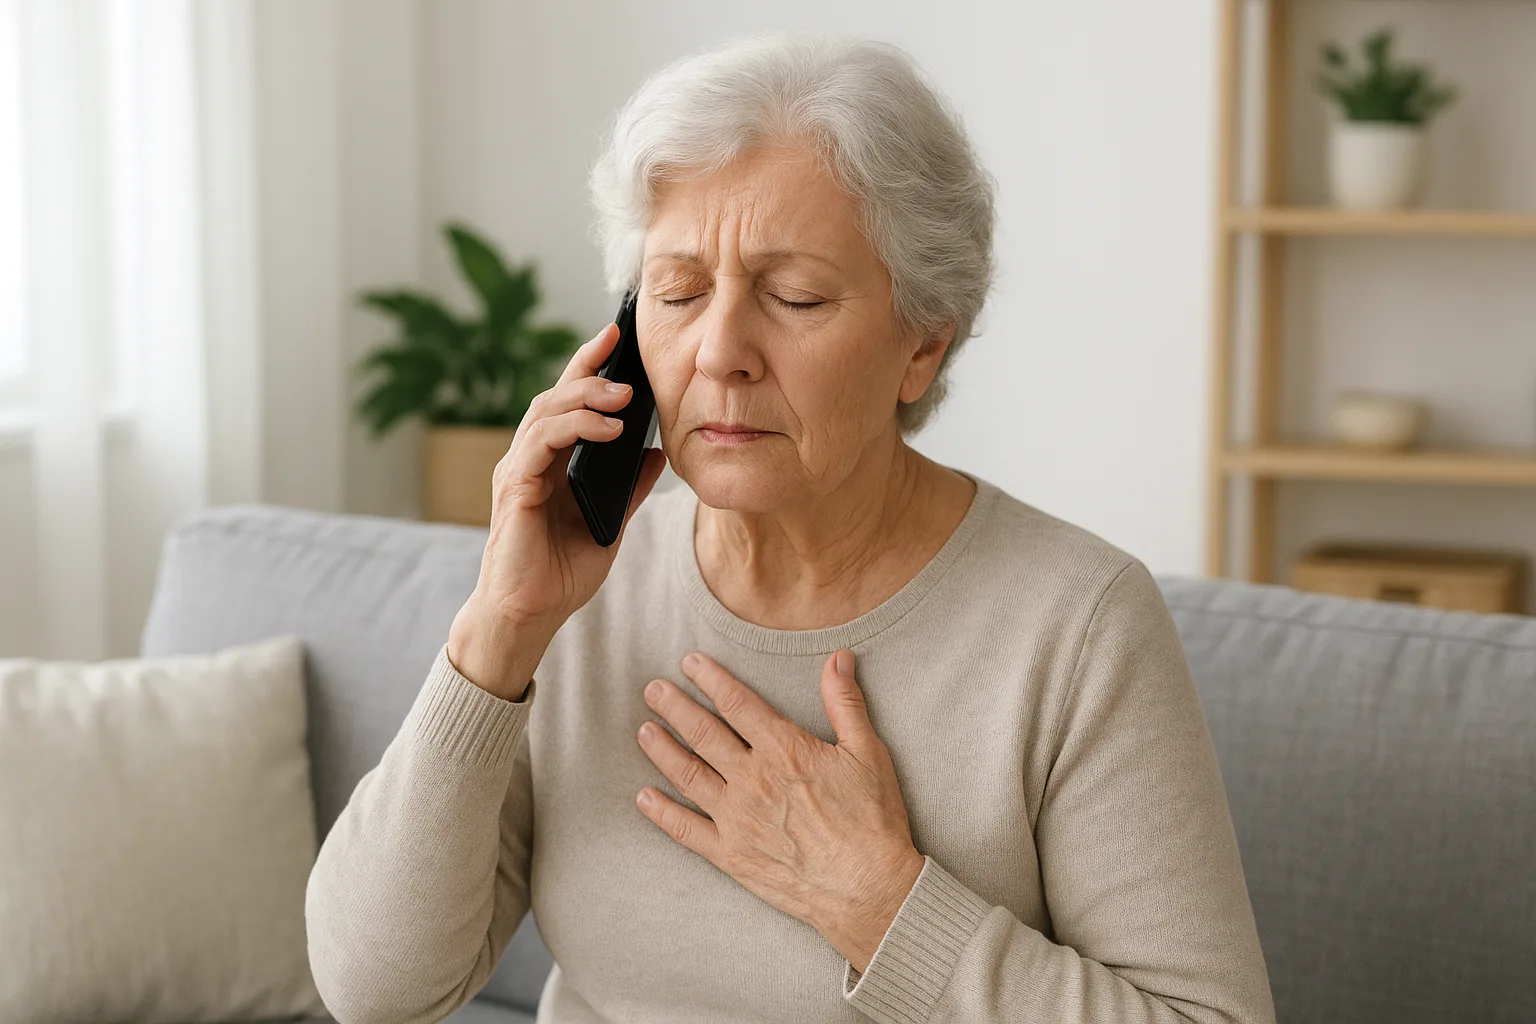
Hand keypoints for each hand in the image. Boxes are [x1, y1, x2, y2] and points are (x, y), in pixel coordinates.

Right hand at [448, 322, 667, 698]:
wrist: (530, 616)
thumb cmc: (561, 574)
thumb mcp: (611, 524)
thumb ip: (629, 489)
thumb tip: (656, 453)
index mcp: (551, 463)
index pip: (569, 402)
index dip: (589, 366)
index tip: (617, 335)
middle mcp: (529, 460)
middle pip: (555, 395)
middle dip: (589, 367)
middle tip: (623, 347)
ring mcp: (517, 472)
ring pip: (546, 412)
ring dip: (587, 397)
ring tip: (625, 395)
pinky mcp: (513, 490)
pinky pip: (541, 444)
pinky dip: (574, 429)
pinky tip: (607, 430)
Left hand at [634, 648, 924, 972]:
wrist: (868, 888)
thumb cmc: (872, 820)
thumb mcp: (867, 752)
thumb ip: (845, 702)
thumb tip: (838, 657)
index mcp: (783, 750)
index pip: (737, 703)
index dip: (710, 679)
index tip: (689, 662)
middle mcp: (752, 779)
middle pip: (703, 734)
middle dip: (675, 708)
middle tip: (652, 689)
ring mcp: (737, 818)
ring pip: (688, 775)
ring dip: (662, 750)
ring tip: (643, 731)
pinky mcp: (731, 855)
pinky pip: (686, 830)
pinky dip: (662, 813)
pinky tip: (644, 798)